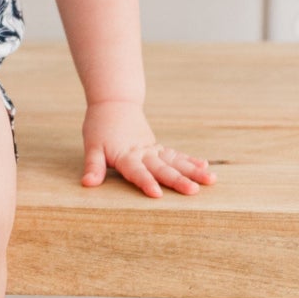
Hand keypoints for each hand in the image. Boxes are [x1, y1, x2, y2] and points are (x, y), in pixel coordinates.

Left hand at [81, 100, 215, 196]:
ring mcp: (153, 150)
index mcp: (126, 155)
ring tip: (211, 180)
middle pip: (162, 168)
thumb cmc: (100, 127)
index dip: (146, 182)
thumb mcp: (92, 146)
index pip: (137, 172)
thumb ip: (93, 166)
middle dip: (178, 180)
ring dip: (193, 171)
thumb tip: (87, 184)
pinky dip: (190, 161)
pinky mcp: (158, 148)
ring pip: (175, 161)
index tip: (157, 194)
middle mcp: (143, 153)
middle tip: (194, 191)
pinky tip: (205, 167)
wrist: (114, 103)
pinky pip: (176, 155)